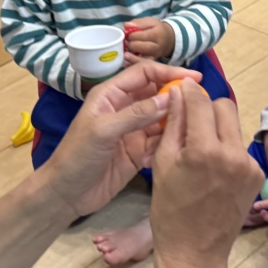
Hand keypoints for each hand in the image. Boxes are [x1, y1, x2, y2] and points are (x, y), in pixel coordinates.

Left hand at [44, 62, 200, 219]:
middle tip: (201, 104)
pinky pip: (161, 141)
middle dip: (177, 98)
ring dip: (175, 122)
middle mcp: (124, 108)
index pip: (145, 74)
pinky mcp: (139, 151)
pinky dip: (167, 144)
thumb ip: (137, 114)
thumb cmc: (78, 156)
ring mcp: (133, 131)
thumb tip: (170, 98)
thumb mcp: (104, 131)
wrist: (67, 194)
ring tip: (191, 129)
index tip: (195, 77)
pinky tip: (169, 152)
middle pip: (157, 94)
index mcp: (111, 94)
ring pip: (162, 119)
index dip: (169, 72)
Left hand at [125, 18, 175, 60]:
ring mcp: (154, 56)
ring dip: (130, 55)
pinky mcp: (151, 62)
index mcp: (156, 34)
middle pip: (139, 47)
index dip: (130, 35)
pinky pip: (141, 64)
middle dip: (130, 44)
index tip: (127, 34)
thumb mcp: (150, 22)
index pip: (139, 35)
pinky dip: (133, 63)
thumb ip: (138, 23)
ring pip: (140, 58)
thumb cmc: (157, 29)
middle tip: (127, 41)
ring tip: (126, 51)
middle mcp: (156, 46)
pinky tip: (127, 62)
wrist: (168, 40)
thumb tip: (126, 25)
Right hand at [150, 82, 263, 267]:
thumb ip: (173, 125)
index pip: (200, 102)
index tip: (181, 89)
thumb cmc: (169, 210)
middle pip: (224, 107)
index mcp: (204, 150)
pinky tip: (214, 170)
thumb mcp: (162, 164)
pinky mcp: (257, 175)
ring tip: (200, 150)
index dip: (189, 92)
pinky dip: (227, 150)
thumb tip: (177, 93)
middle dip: (207, 109)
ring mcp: (249, 165)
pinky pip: (240, 149)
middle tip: (191, 122)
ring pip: (234, 127)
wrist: (195, 252)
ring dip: (217, 130)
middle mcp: (232, 153)